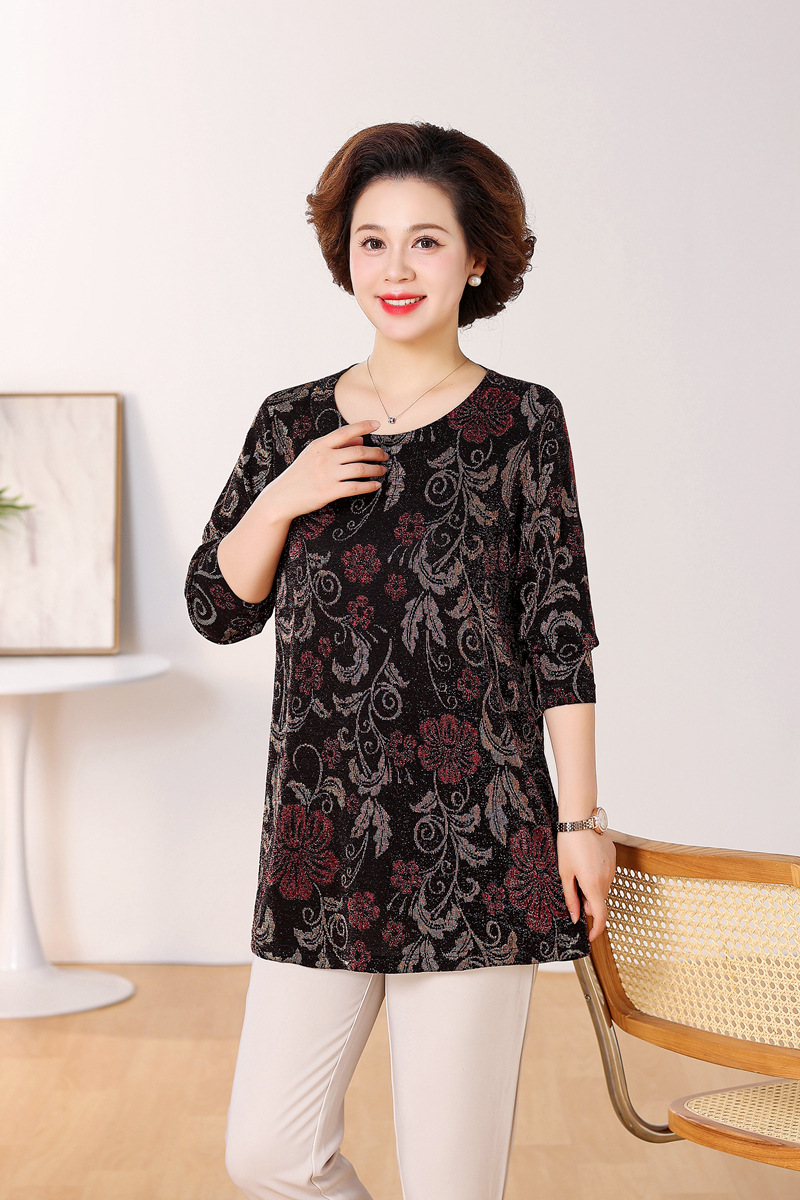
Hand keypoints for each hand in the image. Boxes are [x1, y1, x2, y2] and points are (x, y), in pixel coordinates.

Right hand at [263, 421, 388, 522]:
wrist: (282, 497)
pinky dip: (369, 486)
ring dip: (375, 469)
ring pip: (360, 469)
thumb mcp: (313, 455)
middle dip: (376, 453)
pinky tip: (375, 485)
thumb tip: (360, 439)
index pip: (345, 431)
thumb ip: (336, 446)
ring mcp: (327, 475)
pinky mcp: (329, 492)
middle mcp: (324, 458)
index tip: (377, 424)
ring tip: (382, 470)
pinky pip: (356, 487)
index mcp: (320, 445)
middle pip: (358, 452)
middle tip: (384, 456)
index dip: (363, 426)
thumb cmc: (299, 475)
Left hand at [557, 830, 615, 941]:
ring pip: (603, 887)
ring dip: (592, 889)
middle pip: (600, 901)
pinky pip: (606, 874)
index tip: (590, 936)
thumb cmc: (568, 845)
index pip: (601, 916)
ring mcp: (612, 867)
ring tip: (577, 872)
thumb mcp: (564, 873)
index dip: (596, 930)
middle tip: (573, 893)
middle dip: (588, 904)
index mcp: (593, 884)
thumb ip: (570, 897)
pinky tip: (585, 862)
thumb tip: (575, 917)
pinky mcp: (613, 857)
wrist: (580, 819)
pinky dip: (597, 876)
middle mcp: (606, 878)